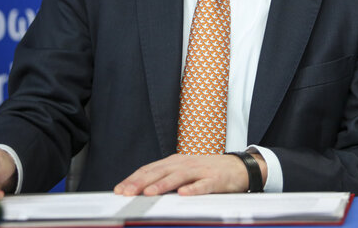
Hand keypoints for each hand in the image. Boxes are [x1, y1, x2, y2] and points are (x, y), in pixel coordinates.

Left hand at [113, 153, 265, 195]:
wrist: (238, 166)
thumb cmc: (207, 171)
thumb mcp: (183, 171)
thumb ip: (165, 178)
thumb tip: (141, 190)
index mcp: (174, 162)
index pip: (149, 169)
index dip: (133, 179)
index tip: (119, 190)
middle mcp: (184, 163)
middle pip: (159, 172)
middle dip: (141, 182)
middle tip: (126, 192)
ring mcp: (200, 170)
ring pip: (178, 177)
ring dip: (162, 185)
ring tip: (148, 193)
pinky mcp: (215, 179)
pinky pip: (203, 185)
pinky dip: (193, 189)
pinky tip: (183, 194)